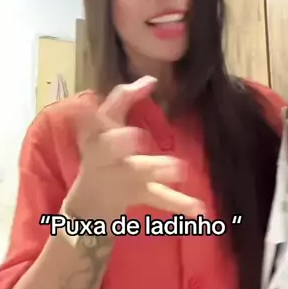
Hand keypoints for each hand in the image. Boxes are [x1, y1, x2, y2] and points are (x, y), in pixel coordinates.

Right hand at [64, 76, 204, 225]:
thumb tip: (150, 77)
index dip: (123, 97)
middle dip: (121, 142)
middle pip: (109, 147)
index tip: (148, 83)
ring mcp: (121, 177)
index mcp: (96, 134)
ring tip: (179, 168)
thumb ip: (124, 100)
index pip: (104, 112)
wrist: (86, 204)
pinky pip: (159, 198)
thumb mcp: (104, 126)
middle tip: (138, 136)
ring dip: (155, 169)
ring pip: (137, 172)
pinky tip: (200, 211)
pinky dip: (180, 205)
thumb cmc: (100, 153)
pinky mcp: (138, 195)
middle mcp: (104, 156)